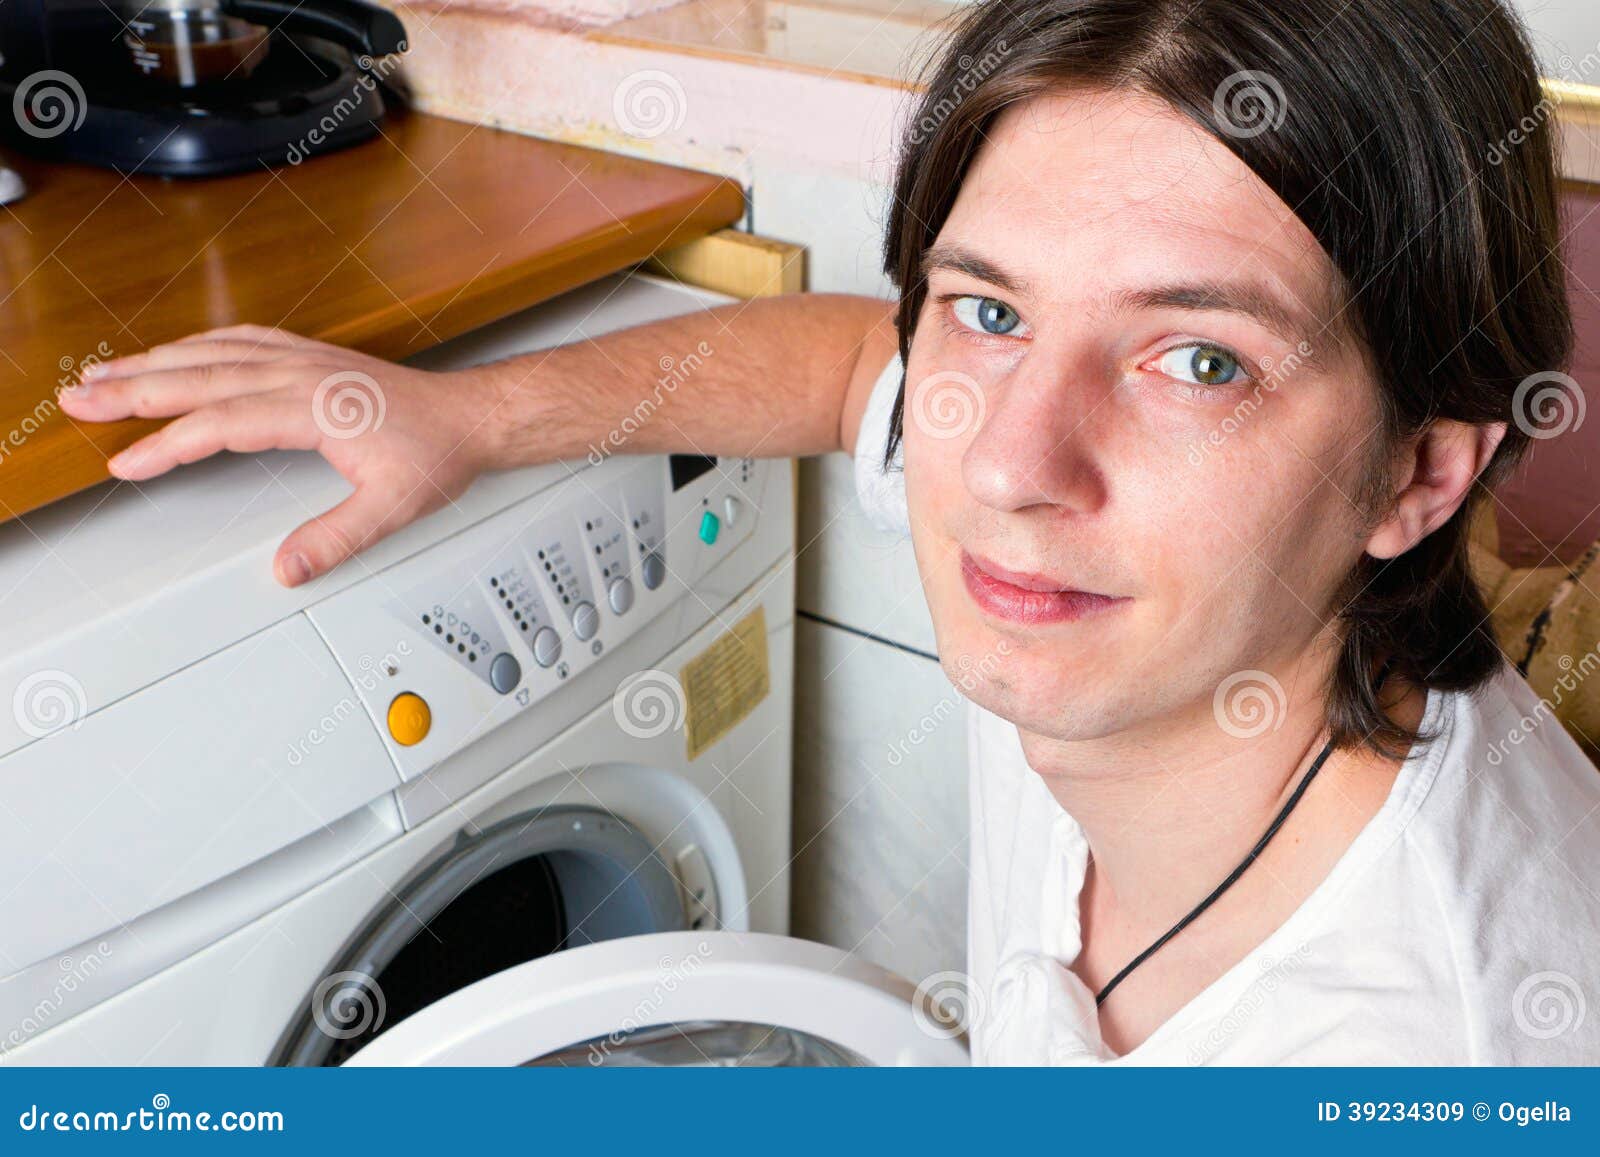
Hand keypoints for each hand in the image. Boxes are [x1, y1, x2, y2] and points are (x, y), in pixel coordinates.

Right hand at [60, 325, 501, 587]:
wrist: (472, 416)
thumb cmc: (437, 453)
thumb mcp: (393, 508)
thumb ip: (336, 538)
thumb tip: (287, 568)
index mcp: (314, 407)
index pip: (221, 424)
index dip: (168, 444)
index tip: (126, 462)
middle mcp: (302, 374)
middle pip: (201, 377)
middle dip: (133, 388)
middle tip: (76, 398)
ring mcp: (305, 360)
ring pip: (214, 353)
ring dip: (155, 361)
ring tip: (102, 372)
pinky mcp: (313, 357)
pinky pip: (243, 340)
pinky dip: (200, 344)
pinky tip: (178, 351)